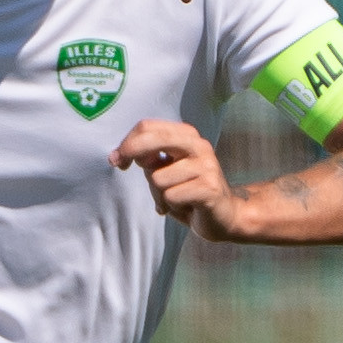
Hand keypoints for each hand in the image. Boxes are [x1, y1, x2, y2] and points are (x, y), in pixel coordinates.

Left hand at [111, 119, 246, 238]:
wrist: (224, 215)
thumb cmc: (189, 190)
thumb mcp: (167, 169)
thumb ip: (150, 157)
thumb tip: (127, 155)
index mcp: (187, 135)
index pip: (148, 126)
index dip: (127, 142)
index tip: (117, 159)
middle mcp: (198, 145)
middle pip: (153, 139)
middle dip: (130, 151)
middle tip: (119, 165)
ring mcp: (206, 166)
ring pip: (157, 178)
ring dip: (158, 194)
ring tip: (173, 199)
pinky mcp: (210, 188)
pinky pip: (171, 196)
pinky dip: (171, 206)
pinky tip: (185, 206)